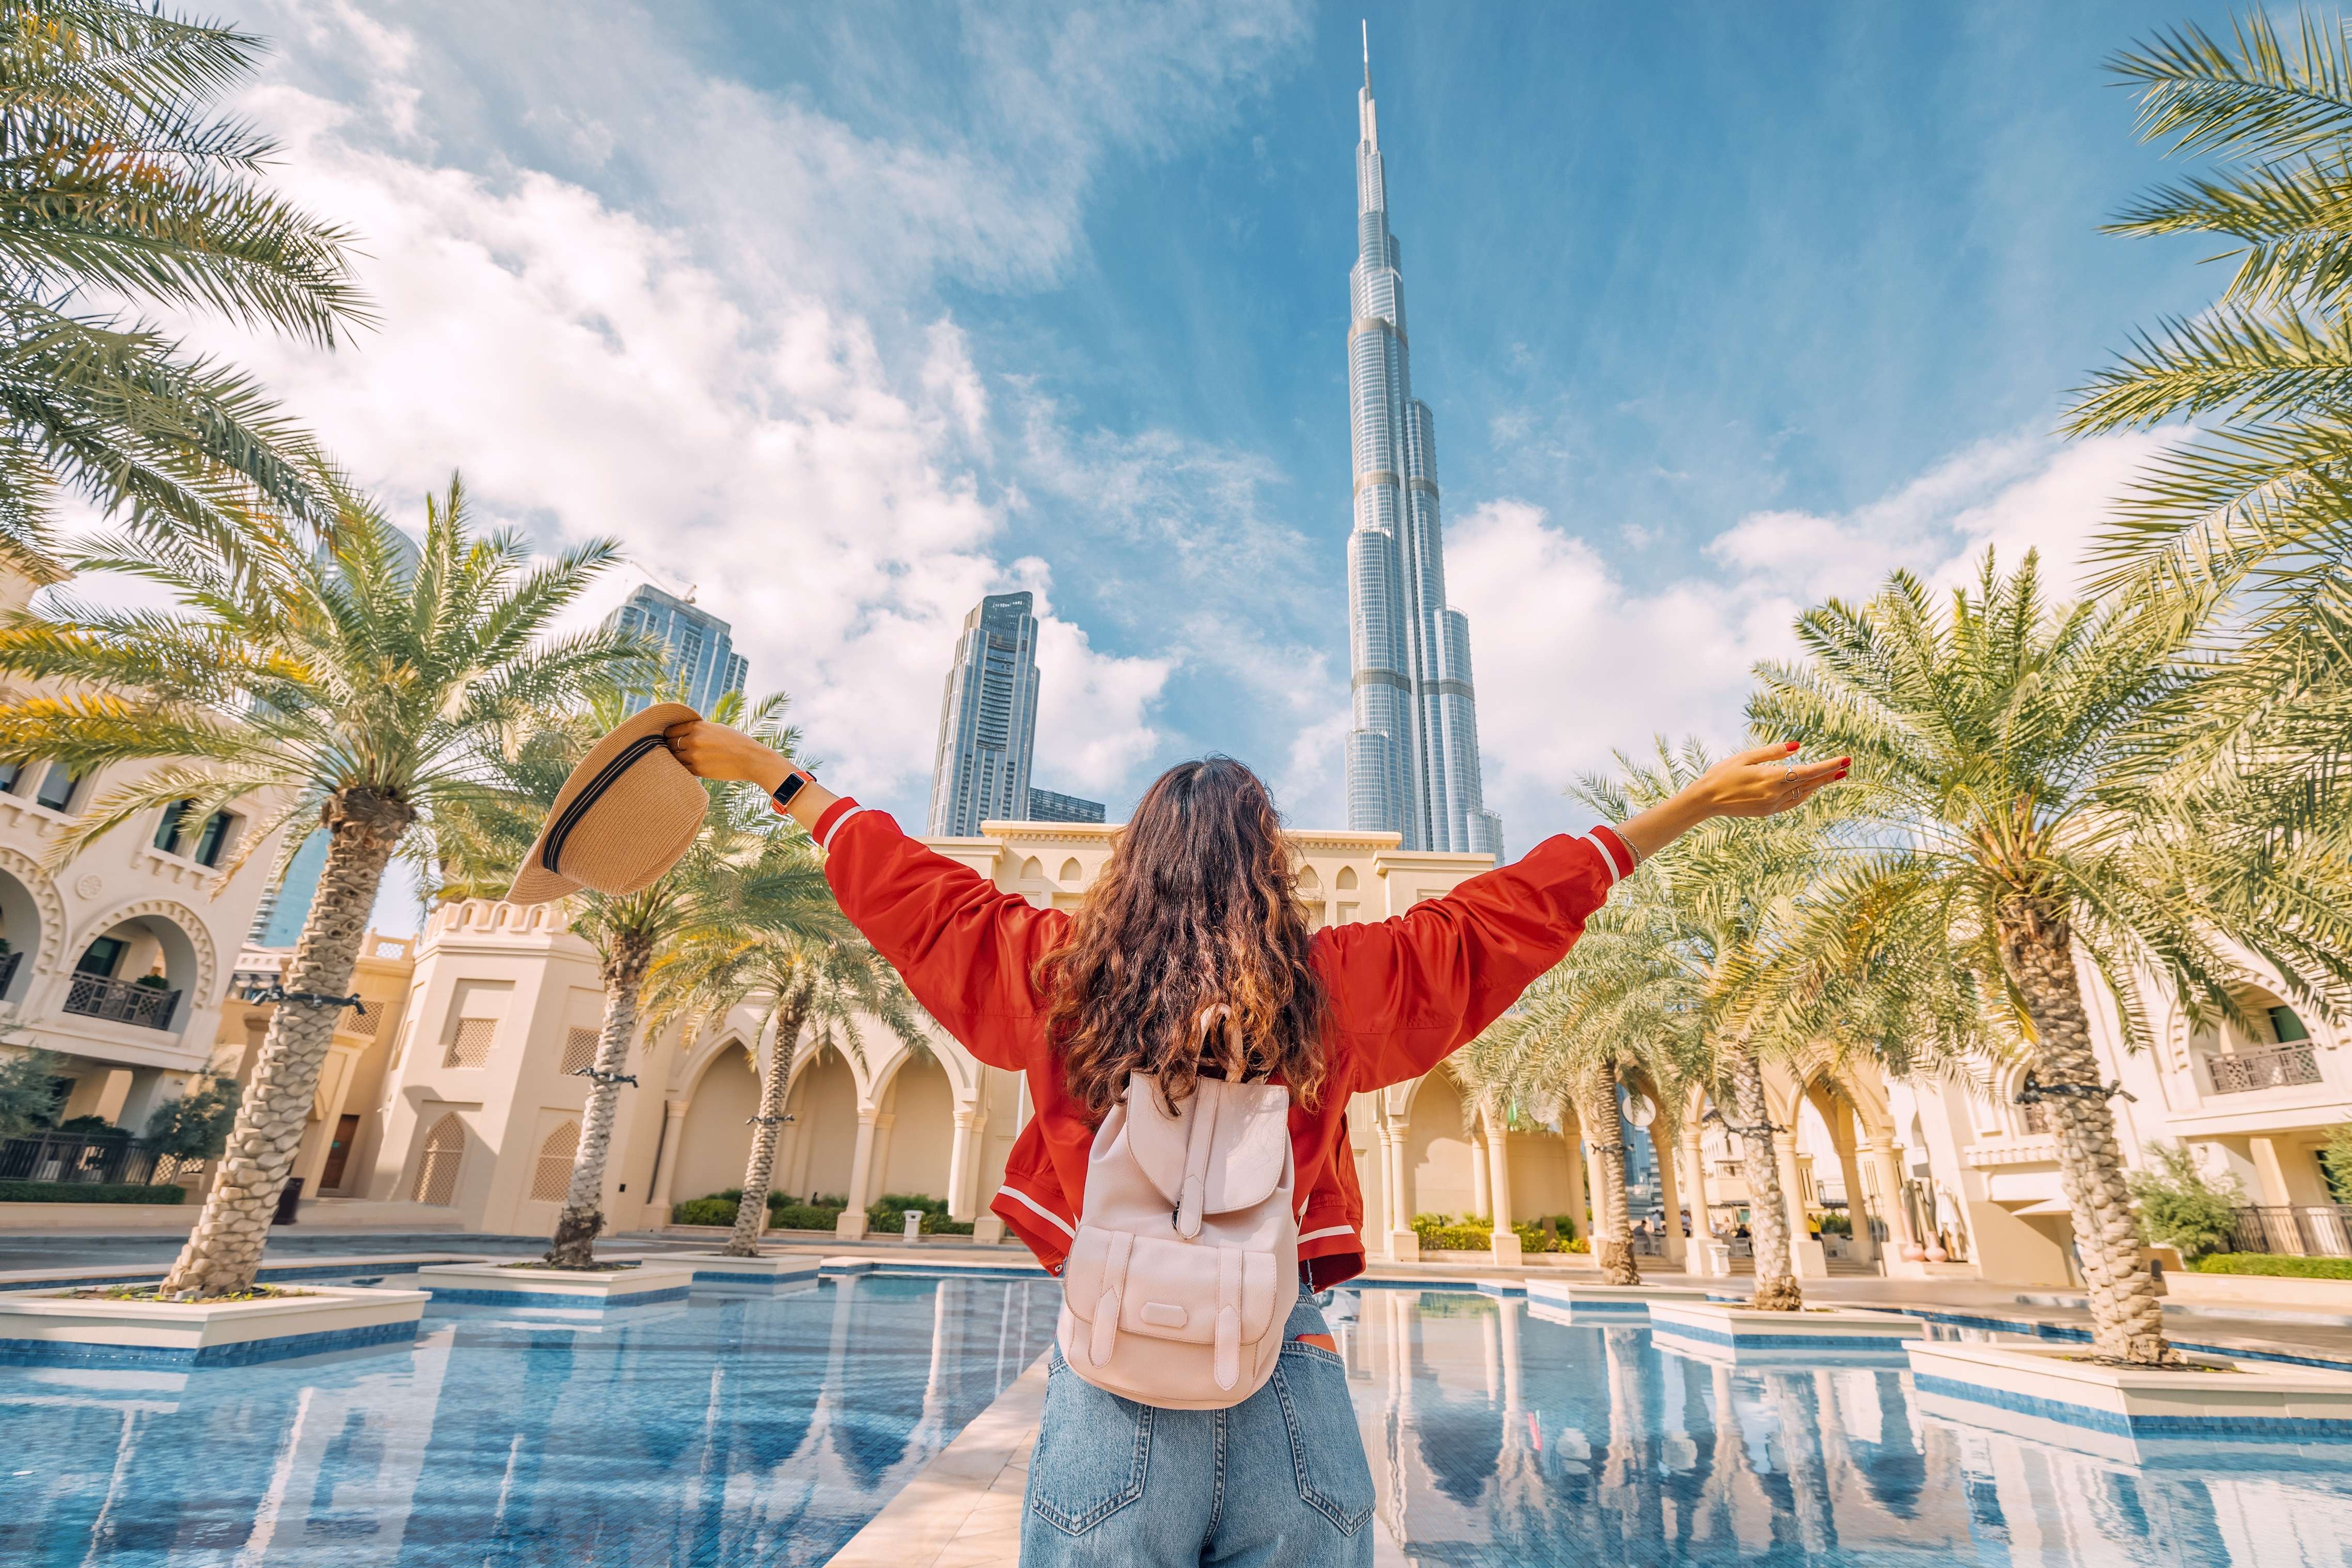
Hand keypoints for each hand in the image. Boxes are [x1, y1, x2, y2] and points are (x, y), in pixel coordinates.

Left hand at [663, 720, 791, 791]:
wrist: (751, 759)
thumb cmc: (736, 742)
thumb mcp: (717, 729)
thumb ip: (699, 730)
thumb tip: (683, 732)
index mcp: (697, 727)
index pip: (671, 730)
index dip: (668, 735)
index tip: (668, 738)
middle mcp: (694, 740)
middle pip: (670, 744)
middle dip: (670, 747)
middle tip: (673, 750)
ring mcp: (694, 756)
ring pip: (674, 758)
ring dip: (675, 759)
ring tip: (680, 760)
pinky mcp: (698, 770)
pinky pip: (682, 769)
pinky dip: (683, 768)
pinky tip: (689, 767)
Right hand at [1688, 741, 1847, 819]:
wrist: (1706, 800)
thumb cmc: (1722, 774)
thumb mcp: (1746, 756)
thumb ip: (1773, 752)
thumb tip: (1798, 746)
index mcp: (1771, 778)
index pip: (1809, 771)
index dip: (1829, 766)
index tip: (1845, 760)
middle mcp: (1775, 794)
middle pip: (1810, 784)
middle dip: (1829, 775)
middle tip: (1846, 767)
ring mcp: (1772, 805)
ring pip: (1803, 794)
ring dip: (1819, 785)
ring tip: (1833, 776)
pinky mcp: (1767, 811)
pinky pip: (1792, 802)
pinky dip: (1804, 794)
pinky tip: (1810, 788)